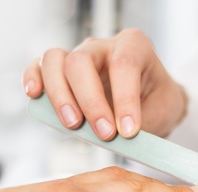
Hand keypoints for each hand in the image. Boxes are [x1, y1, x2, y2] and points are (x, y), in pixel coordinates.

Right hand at [23, 28, 186, 139]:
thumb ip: (143, 123)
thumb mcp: (164, 112)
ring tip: (72, 124)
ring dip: (60, 95)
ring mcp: (77, 55)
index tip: (128, 132)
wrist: (149, 102)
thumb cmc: (157, 103)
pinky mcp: (59, 70)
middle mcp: (102, 47)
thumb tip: (121, 139)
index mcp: (134, 47)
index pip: (124, 64)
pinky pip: (38, 66)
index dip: (124, 99)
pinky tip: (35, 97)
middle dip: (90, 101)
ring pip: (54, 61)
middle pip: (81, 62)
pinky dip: (33, 79)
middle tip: (104, 134)